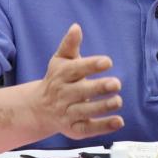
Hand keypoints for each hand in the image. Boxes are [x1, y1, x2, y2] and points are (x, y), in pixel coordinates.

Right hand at [35, 24, 123, 139]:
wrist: (39, 108)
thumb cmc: (57, 79)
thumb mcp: (61, 60)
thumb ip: (70, 44)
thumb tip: (76, 27)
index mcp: (61, 75)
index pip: (76, 69)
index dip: (91, 65)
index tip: (107, 62)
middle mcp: (62, 94)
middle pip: (80, 91)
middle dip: (99, 88)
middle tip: (116, 83)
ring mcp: (66, 113)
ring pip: (84, 111)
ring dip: (102, 107)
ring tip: (118, 101)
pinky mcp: (73, 129)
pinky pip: (87, 129)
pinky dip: (103, 127)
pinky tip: (118, 121)